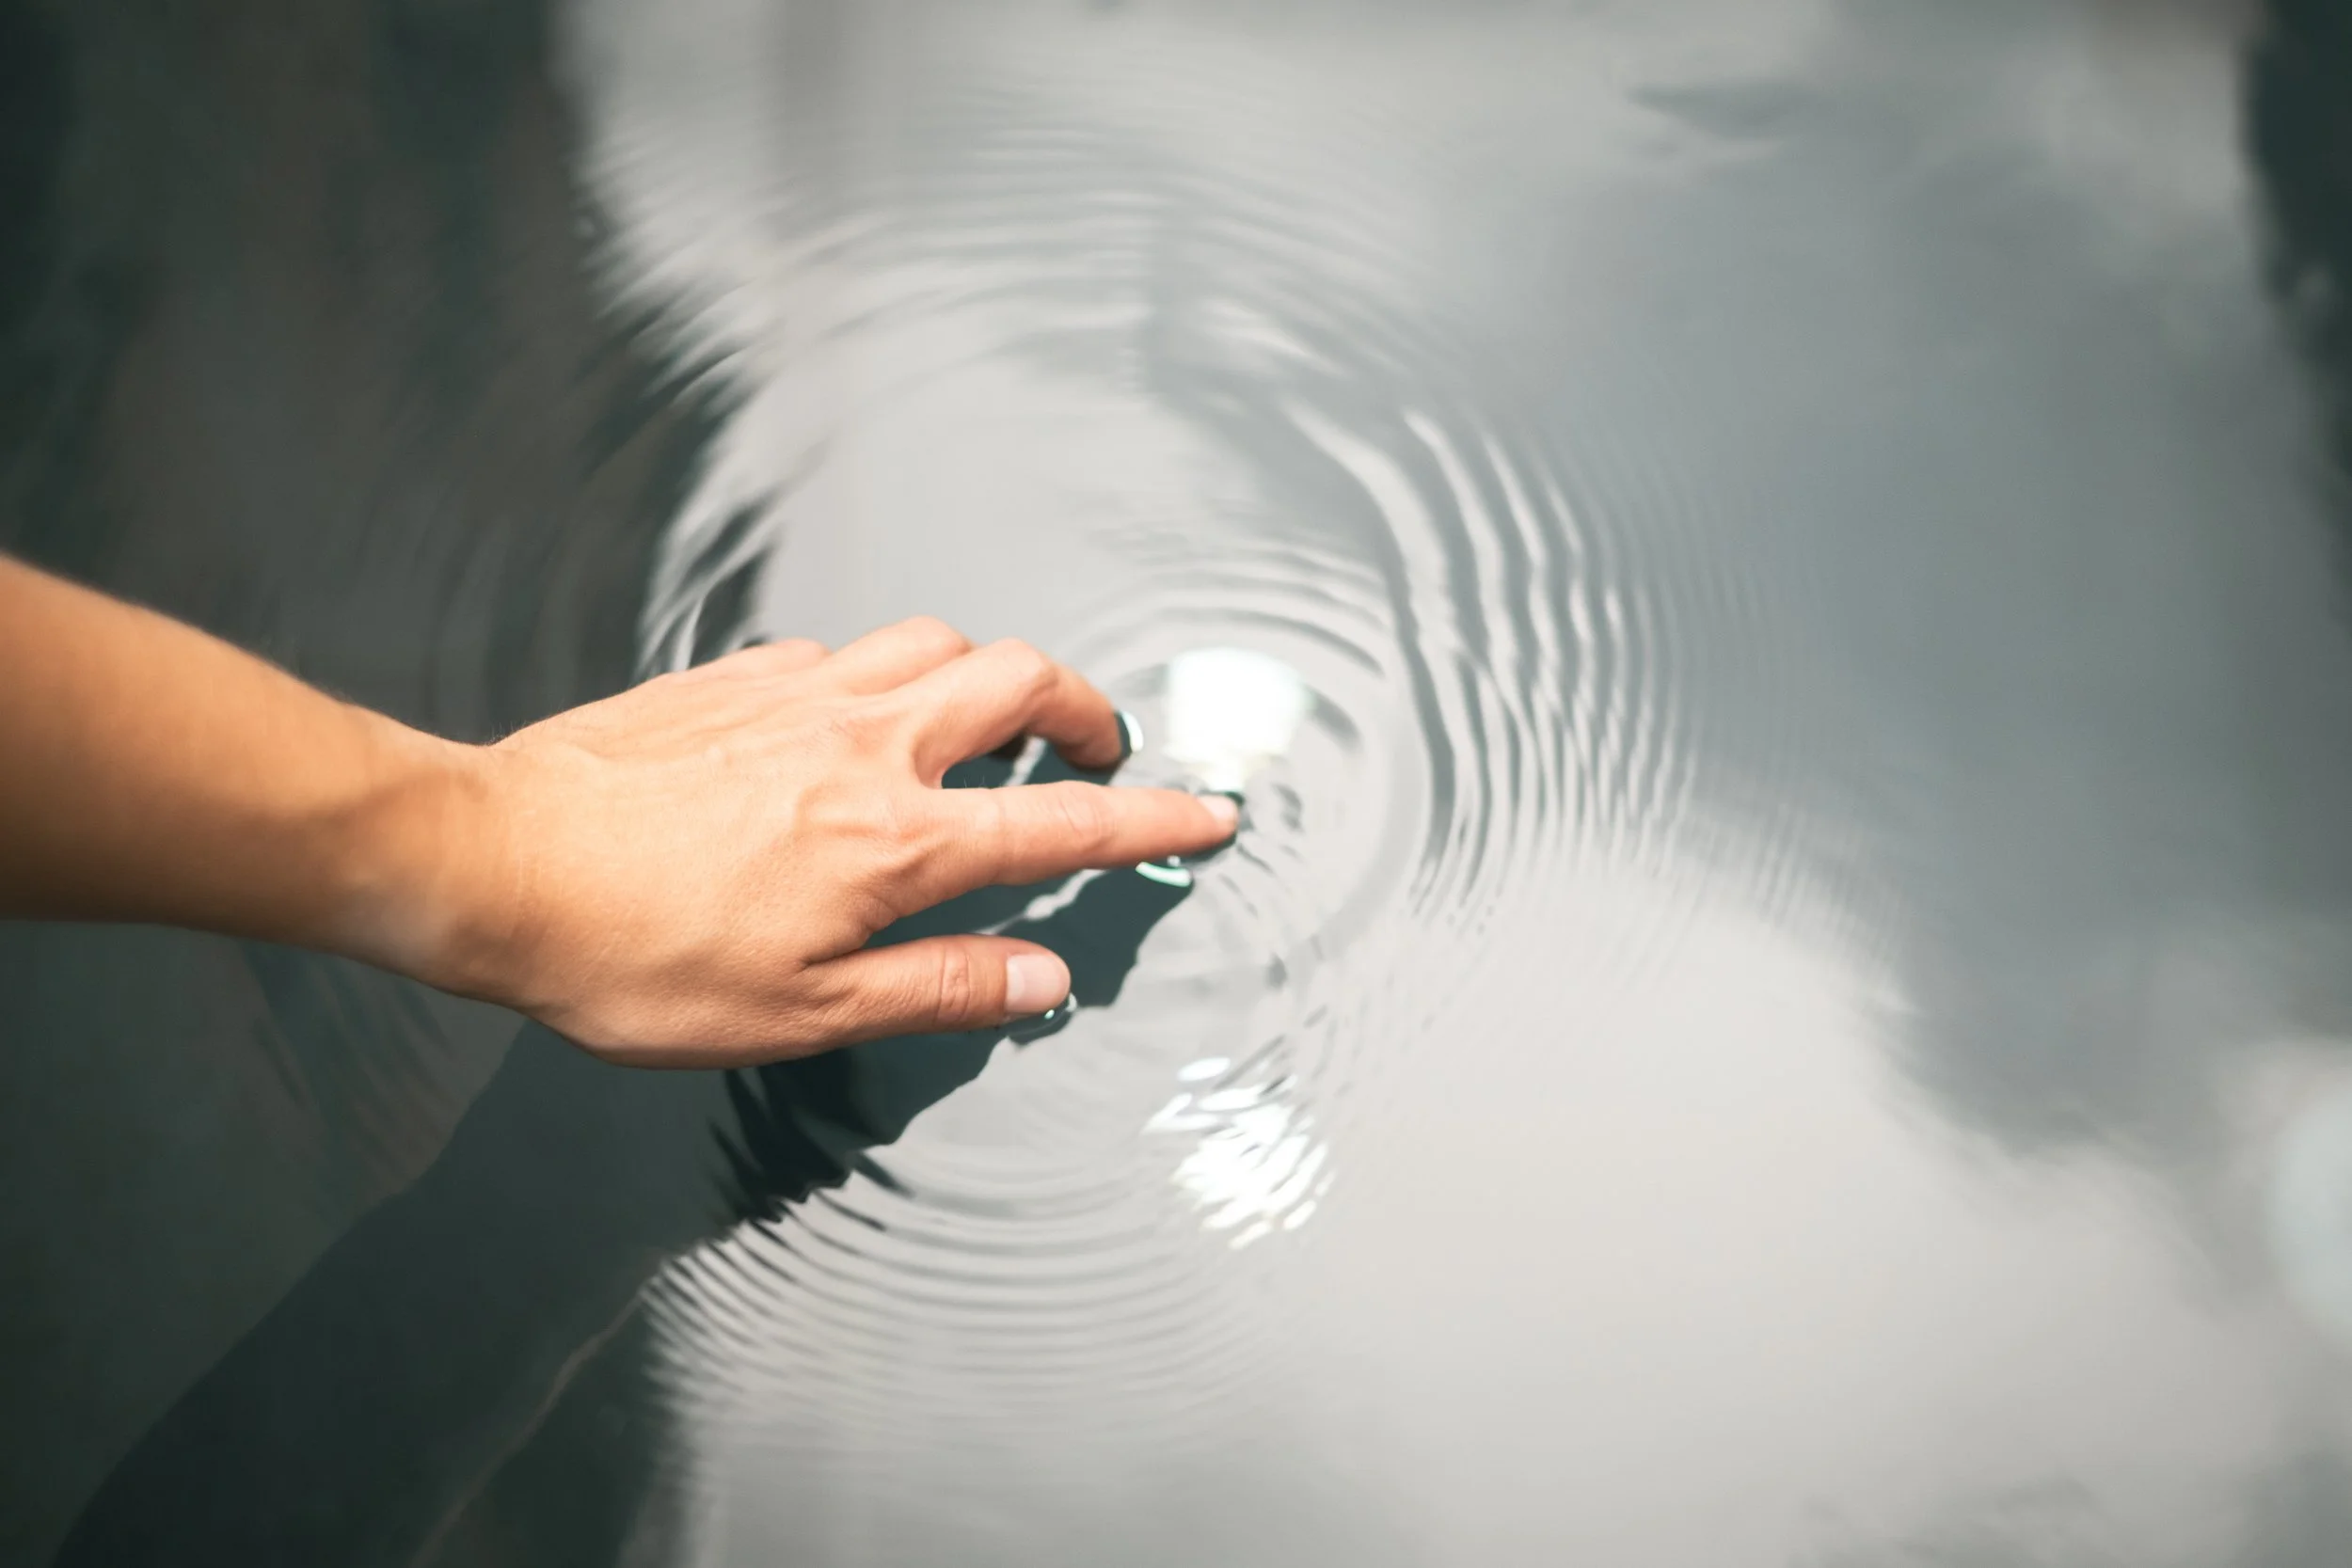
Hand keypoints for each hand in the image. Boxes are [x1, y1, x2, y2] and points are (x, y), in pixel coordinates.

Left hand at [424, 619, 1234, 1066]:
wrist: (492, 863)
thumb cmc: (633, 953)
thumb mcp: (803, 1013)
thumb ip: (939, 988)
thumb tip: (1043, 980)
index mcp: (897, 839)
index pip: (1064, 822)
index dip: (1151, 816)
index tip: (1208, 812)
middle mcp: (865, 745)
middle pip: (1018, 681)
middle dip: (1083, 706)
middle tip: (1096, 746)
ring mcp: (798, 696)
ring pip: (935, 641)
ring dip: (988, 672)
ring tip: (992, 719)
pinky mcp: (732, 677)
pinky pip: (842, 649)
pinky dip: (884, 672)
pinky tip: (856, 718)